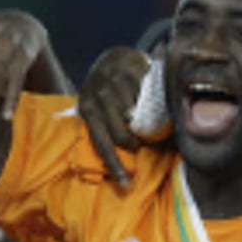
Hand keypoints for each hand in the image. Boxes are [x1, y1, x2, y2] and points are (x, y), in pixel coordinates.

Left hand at [78, 46, 150, 188]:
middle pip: (121, 135)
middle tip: (140, 143)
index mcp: (87, 109)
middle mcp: (98, 95)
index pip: (101, 144)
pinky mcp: (134, 70)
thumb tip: (104, 164)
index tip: (127, 186)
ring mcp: (116, 82)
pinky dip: (154, 105)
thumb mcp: (95, 106)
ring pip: (136, 117)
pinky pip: (148, 97)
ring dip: (145, 125)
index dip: (114, 166)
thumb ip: (100, 128)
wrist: (114, 56)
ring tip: (148, 122)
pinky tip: (154, 103)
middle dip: (133, 144)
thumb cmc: (105, 90)